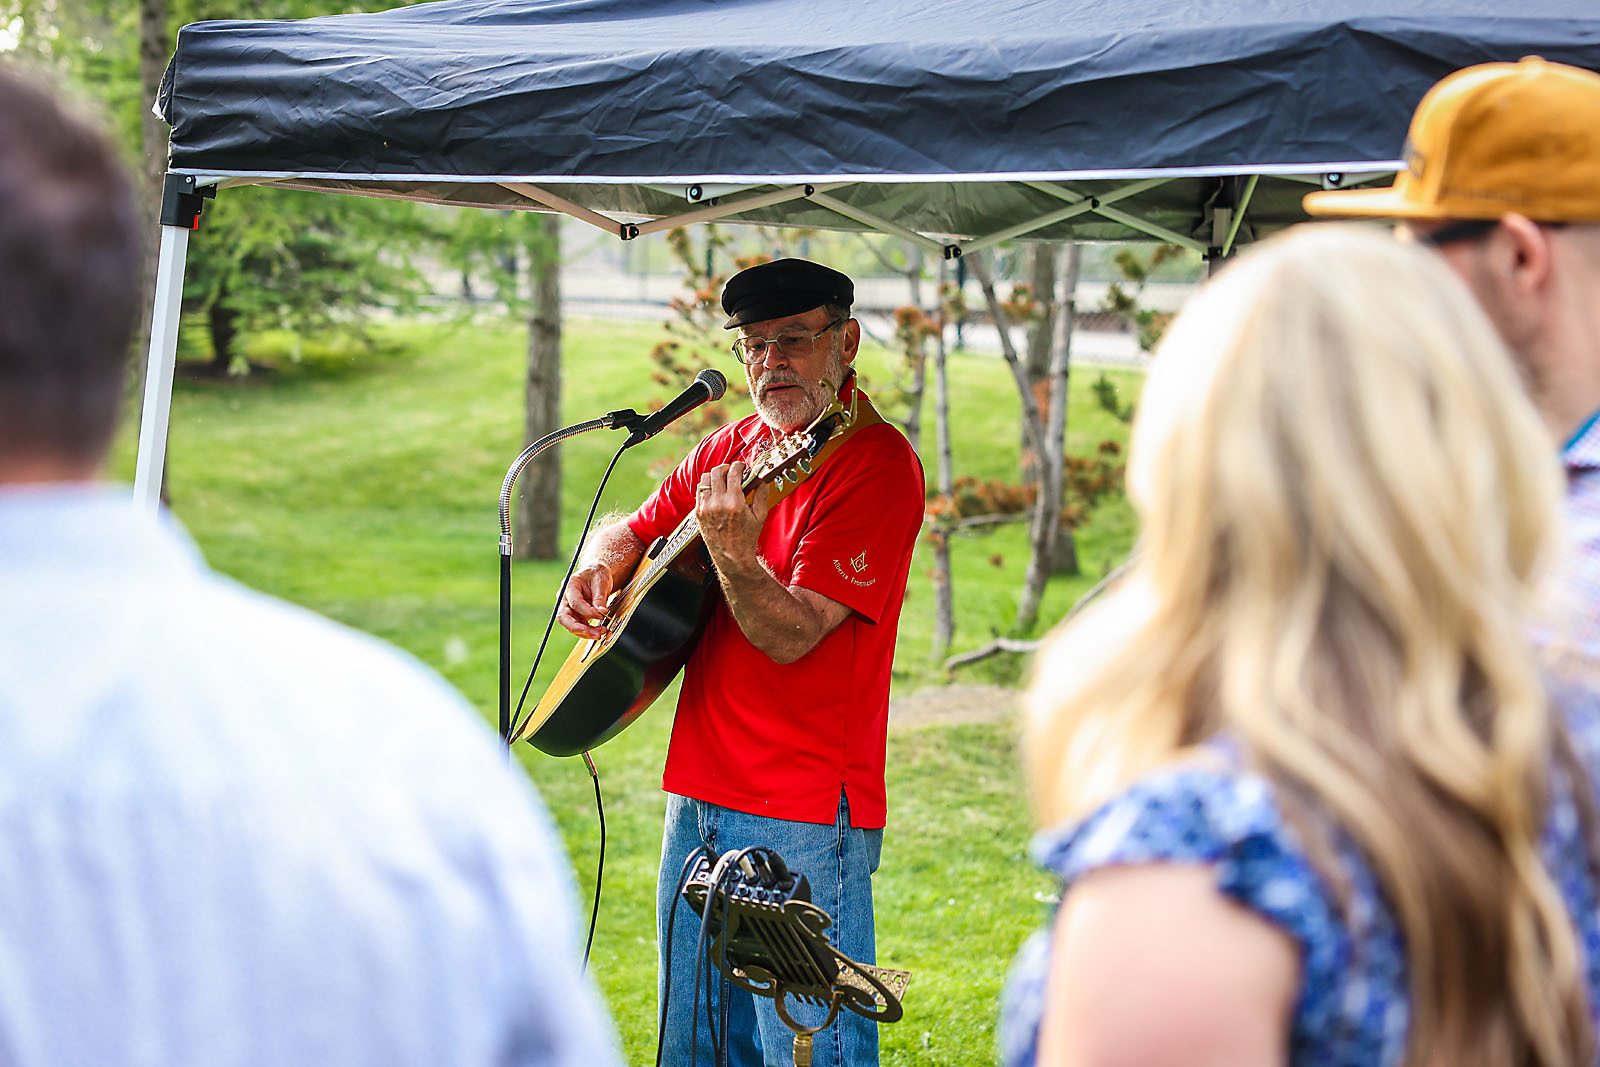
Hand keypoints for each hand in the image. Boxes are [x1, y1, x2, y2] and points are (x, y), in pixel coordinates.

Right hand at [557, 563, 613, 639]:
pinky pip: (579, 626)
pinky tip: (600, 631)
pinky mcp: (576, 615)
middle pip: (564, 617)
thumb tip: (602, 612)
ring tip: (600, 634)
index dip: (587, 611)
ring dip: (585, 632)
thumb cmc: (597, 574)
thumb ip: (600, 597)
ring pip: (571, 625)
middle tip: (594, 634)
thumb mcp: (601, 581)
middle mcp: (565, 598)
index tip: (601, 615)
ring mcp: (569, 608)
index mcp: (569, 586)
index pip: (574, 602)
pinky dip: (589, 631)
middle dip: (578, 628)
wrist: (596, 574)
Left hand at [695, 460, 769, 575]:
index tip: (742, 466)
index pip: (733, 473)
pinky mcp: (699, 513)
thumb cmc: (747, 538)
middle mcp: (718, 503)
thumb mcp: (760, 516)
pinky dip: (707, 487)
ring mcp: (706, 508)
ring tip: (722, 480)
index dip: (739, 465)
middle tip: (732, 471)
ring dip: (714, 476)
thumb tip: (762, 480)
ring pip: (705, 479)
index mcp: (734, 503)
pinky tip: (715, 490)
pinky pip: (699, 491)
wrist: (732, 557)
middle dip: (726, 468)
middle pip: (717, 472)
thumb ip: (761, 494)